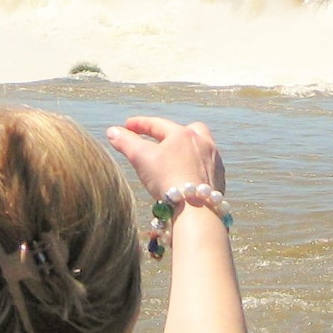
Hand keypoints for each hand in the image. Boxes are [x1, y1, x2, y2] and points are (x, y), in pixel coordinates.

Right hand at [106, 116, 225, 203]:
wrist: (196, 208)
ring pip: (201, 148)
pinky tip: (188, 177)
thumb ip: (126, 143)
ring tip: (175, 160)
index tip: (126, 126)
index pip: (157, 124)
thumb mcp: (141, 158)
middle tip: (161, 140)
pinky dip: (196, 167)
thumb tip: (112, 131)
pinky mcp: (220, 178)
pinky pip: (207, 166)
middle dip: (173, 133)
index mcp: (183, 134)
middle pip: (190, 129)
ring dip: (188, 150)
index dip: (139, 124)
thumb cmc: (167, 179)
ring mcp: (214, 160)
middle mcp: (203, 142)